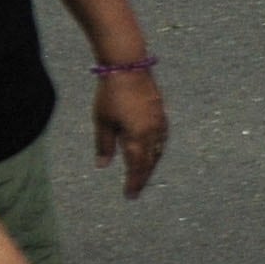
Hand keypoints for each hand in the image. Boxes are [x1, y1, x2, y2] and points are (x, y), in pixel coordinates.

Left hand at [91, 65, 167, 195]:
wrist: (128, 68)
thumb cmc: (111, 95)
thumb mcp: (102, 122)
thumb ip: (104, 145)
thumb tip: (103, 165)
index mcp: (137, 137)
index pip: (137, 166)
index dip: (134, 182)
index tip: (130, 195)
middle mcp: (152, 132)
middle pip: (150, 161)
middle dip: (143, 176)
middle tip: (136, 189)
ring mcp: (159, 122)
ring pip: (158, 150)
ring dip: (151, 164)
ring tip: (144, 173)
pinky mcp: (161, 113)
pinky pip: (162, 138)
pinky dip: (157, 150)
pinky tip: (152, 150)